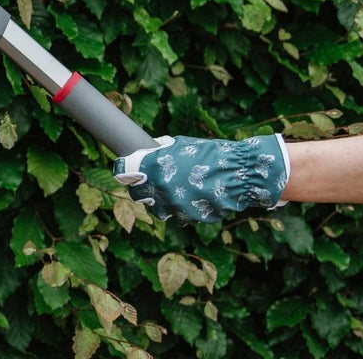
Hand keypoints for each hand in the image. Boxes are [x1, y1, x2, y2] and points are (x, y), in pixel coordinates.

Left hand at [113, 134, 289, 222]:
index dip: (122, 170)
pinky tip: (190, 196)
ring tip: (171, 189)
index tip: (123, 169)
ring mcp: (174, 207)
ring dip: (159, 200)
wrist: (240, 173)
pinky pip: (177, 215)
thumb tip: (150, 151)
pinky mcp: (188, 218)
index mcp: (153, 167)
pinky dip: (179, 208)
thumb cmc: (210, 153)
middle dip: (140, 187)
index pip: (123, 172)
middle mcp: (159, 189)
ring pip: (156, 208)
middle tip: (147, 180)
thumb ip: (161, 151)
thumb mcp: (181, 145)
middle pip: (137, 194)